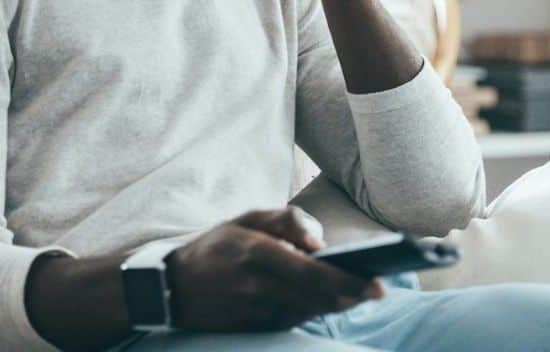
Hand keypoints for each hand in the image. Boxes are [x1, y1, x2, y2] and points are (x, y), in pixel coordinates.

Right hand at [165, 207, 384, 331]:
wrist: (172, 289)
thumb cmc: (215, 248)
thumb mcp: (245, 219)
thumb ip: (285, 220)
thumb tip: (319, 241)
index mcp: (256, 252)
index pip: (310, 272)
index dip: (345, 280)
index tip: (375, 282)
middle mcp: (257, 286)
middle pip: (316, 298)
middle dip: (351, 296)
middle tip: (377, 291)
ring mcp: (255, 312)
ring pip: (309, 312)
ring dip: (335, 305)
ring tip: (356, 293)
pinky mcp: (255, 330)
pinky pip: (293, 322)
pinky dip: (311, 312)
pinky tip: (322, 301)